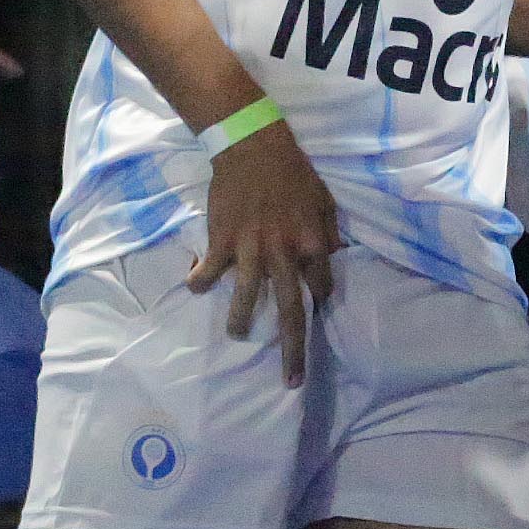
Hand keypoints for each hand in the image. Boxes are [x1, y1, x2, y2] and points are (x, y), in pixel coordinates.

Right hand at [185, 120, 338, 384]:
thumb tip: (334, 260)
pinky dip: (200, 280)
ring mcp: (251, 249)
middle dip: (292, 350)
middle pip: (290, 311)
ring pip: (246, 298)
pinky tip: (195, 285)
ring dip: (240, 321)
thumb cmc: (293, 173)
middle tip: (292, 381)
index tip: (313, 311)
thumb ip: (328, 235)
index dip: (318, 302)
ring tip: (236, 336)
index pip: (320, 288)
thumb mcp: (324, 201)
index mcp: (312, 245)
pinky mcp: (222, 241)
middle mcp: (284, 254)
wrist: (253, 147)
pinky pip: (210, 271)